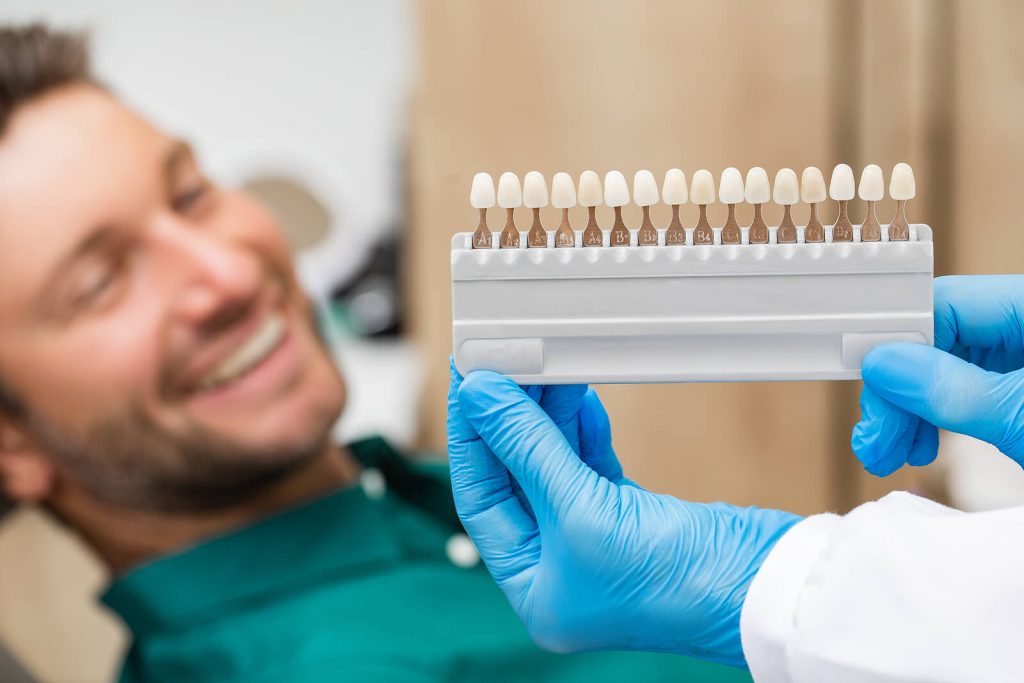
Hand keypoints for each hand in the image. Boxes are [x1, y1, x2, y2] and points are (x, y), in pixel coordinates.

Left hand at [446, 363, 799, 666]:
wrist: (764, 587)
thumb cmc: (674, 582)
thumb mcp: (580, 511)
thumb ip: (527, 448)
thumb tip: (481, 398)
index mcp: (535, 587)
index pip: (482, 498)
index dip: (473, 438)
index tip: (468, 386)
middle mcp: (561, 567)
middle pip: (518, 478)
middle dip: (510, 420)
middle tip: (499, 365)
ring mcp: (597, 541)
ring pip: (556, 464)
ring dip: (548, 415)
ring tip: (541, 367)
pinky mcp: (632, 518)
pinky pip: (591, 465)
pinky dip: (585, 429)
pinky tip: (579, 396)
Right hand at [852, 275, 1023, 475]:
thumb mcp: (1021, 415)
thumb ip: (953, 389)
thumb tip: (882, 363)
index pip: (944, 305)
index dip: (897, 342)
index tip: (866, 382)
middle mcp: (1021, 324)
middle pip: (937, 341)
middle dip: (898, 393)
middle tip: (874, 437)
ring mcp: (1020, 360)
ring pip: (944, 371)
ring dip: (907, 414)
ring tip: (887, 454)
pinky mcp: (1017, 390)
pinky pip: (965, 393)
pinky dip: (936, 421)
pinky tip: (918, 445)